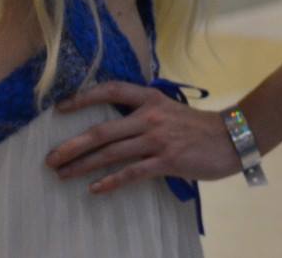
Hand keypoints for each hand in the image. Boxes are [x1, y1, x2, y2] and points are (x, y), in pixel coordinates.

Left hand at [45, 81, 241, 194]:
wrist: (230, 138)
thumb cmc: (196, 126)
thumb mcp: (167, 109)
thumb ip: (142, 111)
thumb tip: (113, 119)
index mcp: (148, 98)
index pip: (110, 91)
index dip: (83, 98)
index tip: (60, 108)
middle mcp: (149, 116)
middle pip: (102, 130)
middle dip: (72, 145)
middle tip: (50, 158)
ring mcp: (157, 139)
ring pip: (111, 153)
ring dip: (84, 165)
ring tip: (63, 174)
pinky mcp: (166, 161)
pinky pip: (132, 173)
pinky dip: (111, 181)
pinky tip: (94, 189)